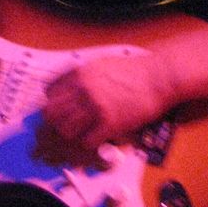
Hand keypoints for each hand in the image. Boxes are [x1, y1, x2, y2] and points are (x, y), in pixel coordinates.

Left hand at [42, 50, 173, 149]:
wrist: (158, 78)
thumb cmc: (133, 71)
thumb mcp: (100, 64)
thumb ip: (81, 76)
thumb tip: (65, 89)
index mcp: (79, 74)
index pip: (49, 92)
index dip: (53, 101)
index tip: (60, 108)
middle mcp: (83, 90)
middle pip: (52, 113)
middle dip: (56, 120)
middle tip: (65, 124)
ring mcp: (96, 108)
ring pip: (66, 130)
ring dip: (72, 133)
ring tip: (81, 132)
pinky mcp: (110, 124)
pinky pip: (87, 141)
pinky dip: (89, 142)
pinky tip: (96, 137)